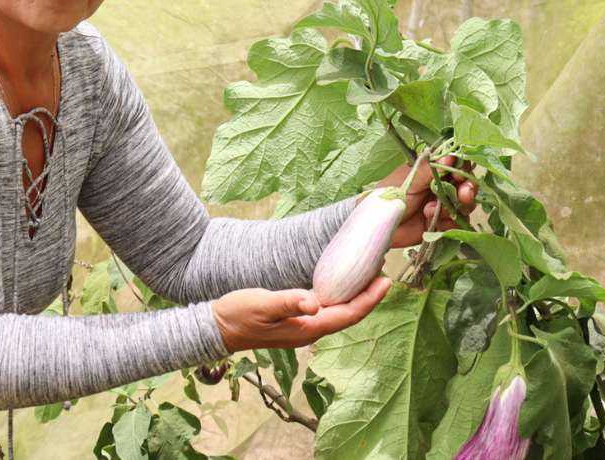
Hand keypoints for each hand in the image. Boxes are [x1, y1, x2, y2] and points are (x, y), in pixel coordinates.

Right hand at [211, 276, 391, 352]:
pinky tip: (339, 284)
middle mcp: (310, 331)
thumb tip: (314, 302)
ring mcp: (302, 327)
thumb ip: (288, 302)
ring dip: (355, 296)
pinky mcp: (295, 320)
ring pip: (338, 312)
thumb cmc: (238, 315)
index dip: (369, 299)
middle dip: (368, 297)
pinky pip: (325, 309)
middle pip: (348, 315)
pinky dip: (338, 296)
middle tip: (383, 273)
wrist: (217, 328)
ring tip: (367, 276)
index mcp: (308, 329)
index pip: (348, 315)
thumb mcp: (262, 305)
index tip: (386, 281)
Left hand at [371, 155, 476, 247]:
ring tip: (434, 210)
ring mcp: (441, 205)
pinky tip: (436, 222)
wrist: (378, 225)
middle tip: (464, 194)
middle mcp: (440, 186)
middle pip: (465, 184)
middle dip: (467, 189)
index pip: (455, 164)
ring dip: (456, 207)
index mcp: (431, 170)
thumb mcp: (410, 180)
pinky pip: (456, 222)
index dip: (462, 168)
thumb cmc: (389, 195)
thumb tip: (451, 156)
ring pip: (464, 204)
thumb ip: (431, 169)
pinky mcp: (440, 223)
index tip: (459, 173)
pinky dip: (449, 223)